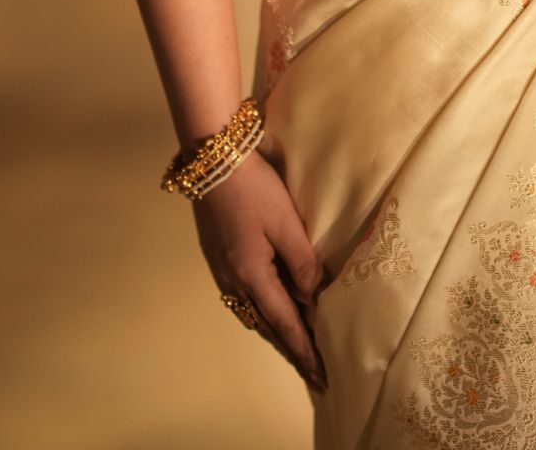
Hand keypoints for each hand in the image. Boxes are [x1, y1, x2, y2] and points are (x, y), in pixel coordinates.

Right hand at [191, 148, 327, 390]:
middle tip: (314, 373)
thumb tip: (316, 299)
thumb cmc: (255, 189)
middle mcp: (233, 282)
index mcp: (252, 276)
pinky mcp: (219, 258)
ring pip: (253, 315)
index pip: (285, 323)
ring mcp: (222, 271)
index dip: (305, 350)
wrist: (212, 160)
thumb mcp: (286, 224)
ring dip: (276, 334)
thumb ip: (303, 264)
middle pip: (267, 326)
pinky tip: (270, 312)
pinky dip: (262, 314)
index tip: (322, 375)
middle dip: (292, 350)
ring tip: (297, 349)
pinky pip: (244, 299)